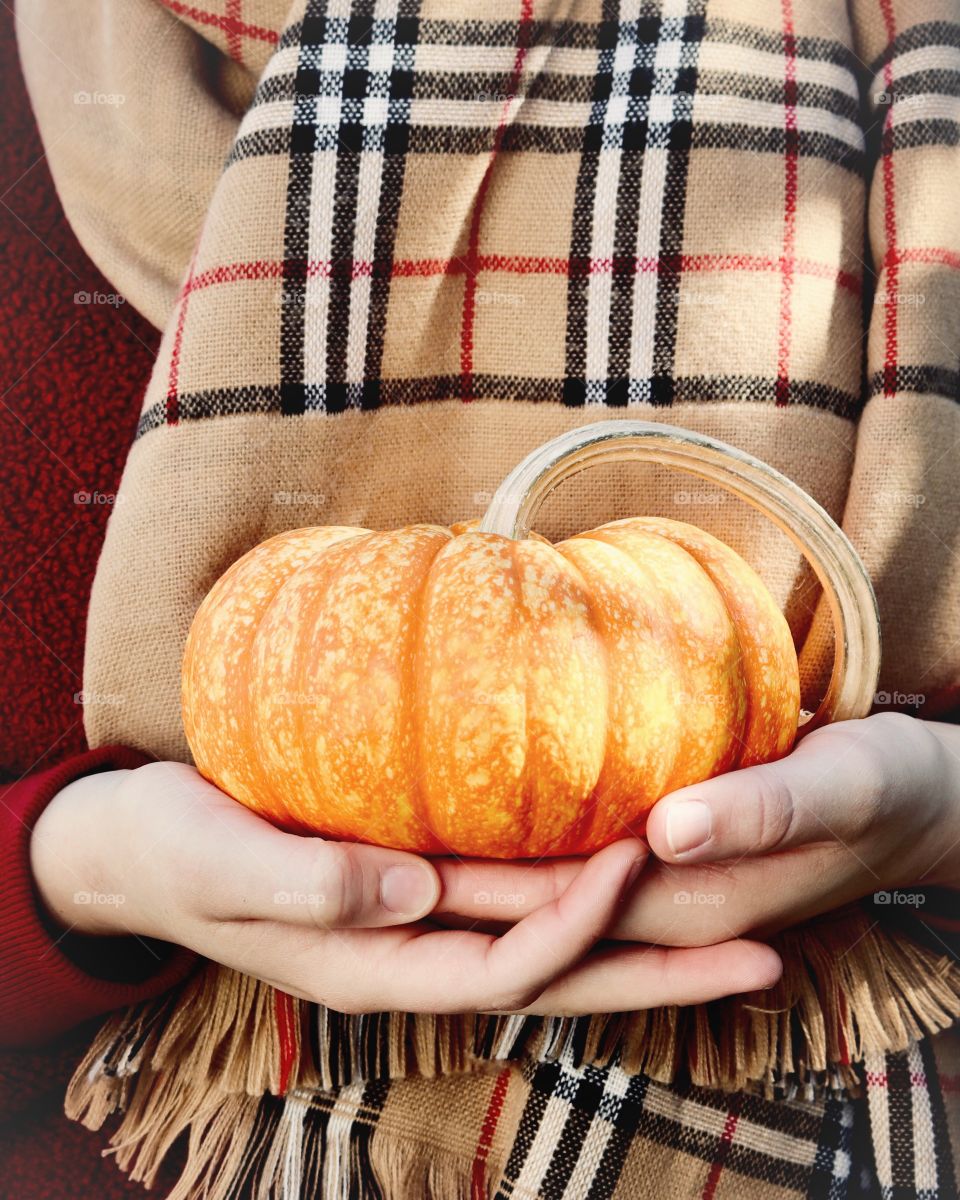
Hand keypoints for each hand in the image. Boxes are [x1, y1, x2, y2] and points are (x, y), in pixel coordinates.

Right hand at [29, 762, 780, 1013]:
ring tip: (733, 912)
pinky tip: (630, 856)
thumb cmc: (174, 850)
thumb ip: (312, 885)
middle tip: (763, 954)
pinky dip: (579, 880)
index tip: (631, 858)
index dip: (570, 926)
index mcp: (373, 965)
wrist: (143, 841)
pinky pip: (515, 886)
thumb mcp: (223, 867)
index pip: (501, 968)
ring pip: (548, 932)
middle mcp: (415, 950)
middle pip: (558, 974)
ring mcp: (422, 916)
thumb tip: (417, 894)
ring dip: (636, 929)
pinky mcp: (421, 873)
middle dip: (657, 972)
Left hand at [431, 713, 959, 948]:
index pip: (549, 909)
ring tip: (394, 830)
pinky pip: (576, 870)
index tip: (388, 848)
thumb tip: (669, 829)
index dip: (466, 883)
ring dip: (477, 869)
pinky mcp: (667, 868)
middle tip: (359, 840)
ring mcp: (663, 897)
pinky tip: (484, 811)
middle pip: (529, 912)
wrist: (920, 802)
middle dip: (445, 884)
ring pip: (545, 897)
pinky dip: (525, 850)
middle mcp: (661, 913)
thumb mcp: (839, 785)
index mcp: (688, 906)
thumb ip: (761, 812)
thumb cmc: (888, 788)